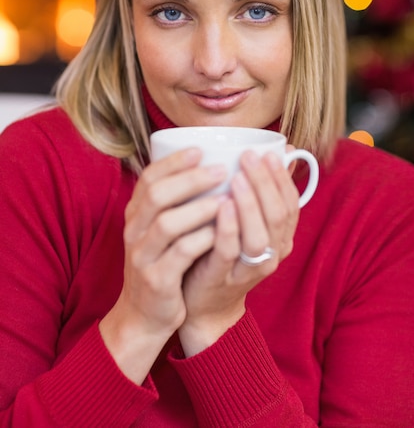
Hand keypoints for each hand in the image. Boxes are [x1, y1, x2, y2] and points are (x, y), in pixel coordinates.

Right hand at [99, 147, 226, 382]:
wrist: (144, 316)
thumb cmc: (162, 264)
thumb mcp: (159, 231)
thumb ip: (176, 203)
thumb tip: (209, 165)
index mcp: (136, 214)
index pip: (148, 178)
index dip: (174, 161)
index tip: (200, 149)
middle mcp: (134, 231)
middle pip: (157, 195)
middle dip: (191, 179)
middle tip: (222, 170)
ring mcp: (143, 256)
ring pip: (168, 223)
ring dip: (200, 208)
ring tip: (227, 199)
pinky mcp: (157, 280)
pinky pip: (181, 254)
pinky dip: (203, 239)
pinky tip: (222, 231)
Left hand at [179, 147, 299, 355]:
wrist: (205, 305)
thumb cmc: (224, 252)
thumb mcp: (248, 223)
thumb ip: (261, 193)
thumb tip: (282, 149)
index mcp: (280, 239)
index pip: (290, 205)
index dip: (282, 178)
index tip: (269, 152)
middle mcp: (271, 255)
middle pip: (277, 216)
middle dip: (265, 183)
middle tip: (250, 156)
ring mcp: (248, 270)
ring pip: (259, 236)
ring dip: (250, 203)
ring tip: (238, 176)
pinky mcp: (222, 278)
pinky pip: (230, 251)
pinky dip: (228, 227)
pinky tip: (221, 205)